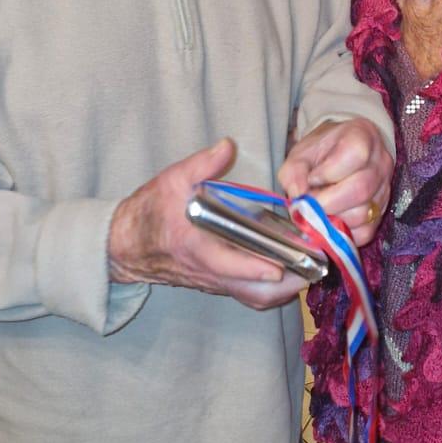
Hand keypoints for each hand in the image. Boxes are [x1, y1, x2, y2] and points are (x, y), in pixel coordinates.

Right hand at [109, 138, 305, 309]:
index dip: (253, 268)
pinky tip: (292, 271)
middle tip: (315, 266)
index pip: (226, 265)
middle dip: (286, 285)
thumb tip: (228, 146)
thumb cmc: (149, 212)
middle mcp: (208, 271)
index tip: (279, 267)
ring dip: (284, 289)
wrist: (126, 245)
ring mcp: (214, 281)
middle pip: (252, 292)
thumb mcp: (171, 180)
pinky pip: (249, 294)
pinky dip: (273, 288)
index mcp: (194, 247)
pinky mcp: (218, 284)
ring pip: (254, 297)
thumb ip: (201, 164)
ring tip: (312, 268)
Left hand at [278, 117, 393, 245]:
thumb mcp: (302, 153)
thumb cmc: (321, 153)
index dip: (329, 172)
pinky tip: (331, 220)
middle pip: (361, 189)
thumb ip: (293, 171)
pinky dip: (343, 232)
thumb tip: (298, 195)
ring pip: (363, 214)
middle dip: (327, 202)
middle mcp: (380, 163)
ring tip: (321, 209)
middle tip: (310, 203)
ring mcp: (384, 189)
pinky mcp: (381, 213)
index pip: (355, 154)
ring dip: (334, 218)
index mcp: (362, 137)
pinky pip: (365, 232)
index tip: (312, 178)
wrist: (339, 155)